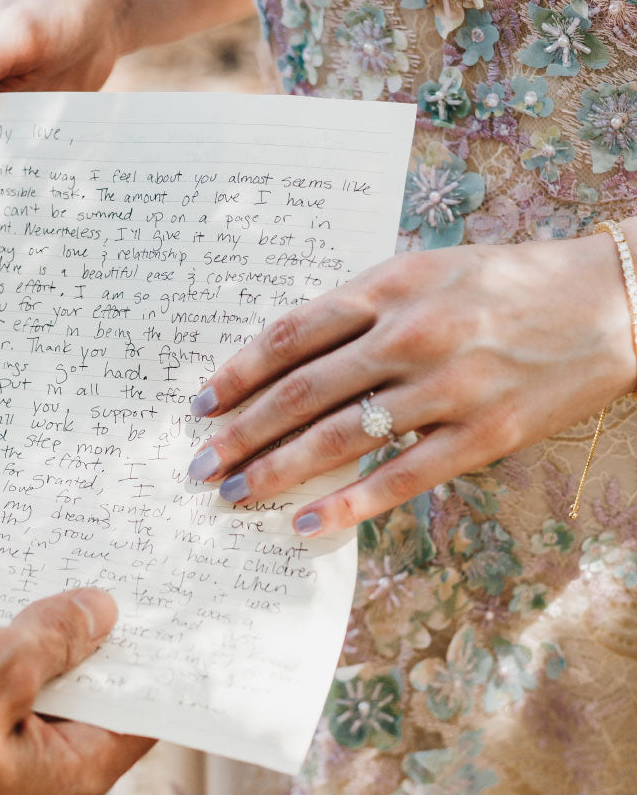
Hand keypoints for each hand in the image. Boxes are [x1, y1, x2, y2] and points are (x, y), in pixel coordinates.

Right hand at [0, 588, 152, 794]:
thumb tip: (103, 612)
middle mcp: (35, 793)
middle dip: (82, 646)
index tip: (154, 609)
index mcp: (67, 779)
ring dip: (26, 653)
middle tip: (89, 581)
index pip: (138, 717)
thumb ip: (54, 637)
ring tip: (29, 591)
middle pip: (83, 707)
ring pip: (27, 706)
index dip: (147, 661)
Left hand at [186, 232, 636, 534]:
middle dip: (241, 432)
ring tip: (233, 495)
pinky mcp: (481, 435)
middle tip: (199, 463)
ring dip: (276, 471)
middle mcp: (412, 333)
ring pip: (341, 438)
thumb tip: (288, 353)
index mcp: (392, 284)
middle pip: (302, 391)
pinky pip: (399, 478)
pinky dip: (345, 504)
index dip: (238, 372)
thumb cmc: (511, 283)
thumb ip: (364, 305)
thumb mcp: (429, 270)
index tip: (200, 403)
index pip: (292, 334)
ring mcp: (447, 387)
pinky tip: (303, 525)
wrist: (612, 303)